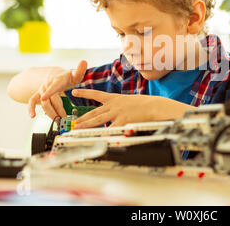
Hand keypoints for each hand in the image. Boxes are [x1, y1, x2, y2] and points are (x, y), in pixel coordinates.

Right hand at [28, 60, 87, 119]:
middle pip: (50, 99)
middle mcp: (48, 85)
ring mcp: (42, 90)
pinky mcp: (39, 95)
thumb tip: (84, 61)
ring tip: (58, 121)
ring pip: (43, 103)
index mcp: (57, 80)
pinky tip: (32, 116)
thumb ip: (80, 70)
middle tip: (64, 117)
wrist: (55, 74)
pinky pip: (32, 101)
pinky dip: (30, 108)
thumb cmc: (67, 77)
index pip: (53, 86)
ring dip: (50, 113)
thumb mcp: (75, 74)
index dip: (49, 91)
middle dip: (57, 109)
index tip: (44, 97)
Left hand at [71, 89, 194, 128]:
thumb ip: (121, 108)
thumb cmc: (147, 105)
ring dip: (86, 124)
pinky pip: (109, 129)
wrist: (155, 106)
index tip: (74, 92)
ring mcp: (116, 113)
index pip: (97, 95)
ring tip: (77, 128)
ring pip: (97, 120)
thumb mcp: (131, 102)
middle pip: (94, 112)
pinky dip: (102, 134)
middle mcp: (114, 105)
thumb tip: (114, 115)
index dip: (85, 93)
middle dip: (83, 117)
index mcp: (116, 98)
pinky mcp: (121, 121)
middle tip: (74, 121)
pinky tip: (95, 138)